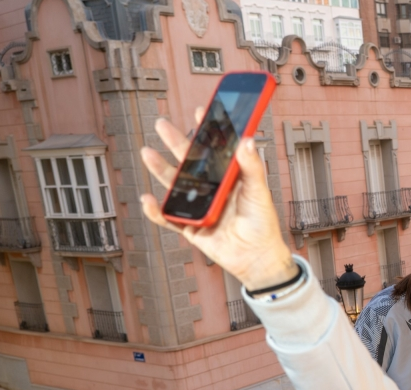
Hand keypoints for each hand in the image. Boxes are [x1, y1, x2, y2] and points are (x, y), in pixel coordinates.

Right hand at [139, 111, 295, 289]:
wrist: (257, 258)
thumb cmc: (263, 225)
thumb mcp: (259, 192)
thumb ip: (252, 167)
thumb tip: (248, 140)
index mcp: (229, 178)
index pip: (215, 149)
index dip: (207, 130)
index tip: (200, 110)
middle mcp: (212, 189)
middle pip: (190, 162)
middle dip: (175, 142)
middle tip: (161, 124)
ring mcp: (200, 207)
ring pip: (175, 185)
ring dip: (159, 169)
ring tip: (147, 152)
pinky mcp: (191, 227)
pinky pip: (169, 218)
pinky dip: (156, 211)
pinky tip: (148, 199)